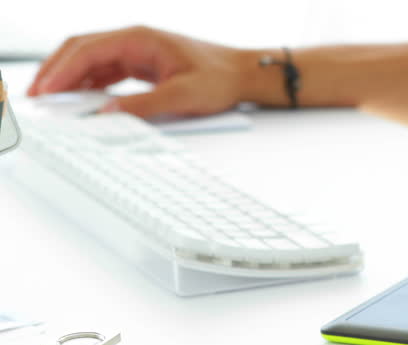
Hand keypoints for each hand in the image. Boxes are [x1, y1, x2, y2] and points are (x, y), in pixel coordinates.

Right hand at [27, 26, 253, 117]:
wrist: (243, 75)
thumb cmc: (220, 78)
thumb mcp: (183, 95)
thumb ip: (144, 105)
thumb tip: (109, 114)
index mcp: (140, 39)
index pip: (88, 50)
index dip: (61, 70)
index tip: (45, 90)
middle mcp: (134, 41)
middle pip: (80, 51)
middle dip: (55, 72)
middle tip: (37, 98)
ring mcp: (136, 52)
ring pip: (90, 61)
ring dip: (69, 79)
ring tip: (51, 103)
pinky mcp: (141, 65)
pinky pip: (105, 72)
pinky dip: (88, 85)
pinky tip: (79, 102)